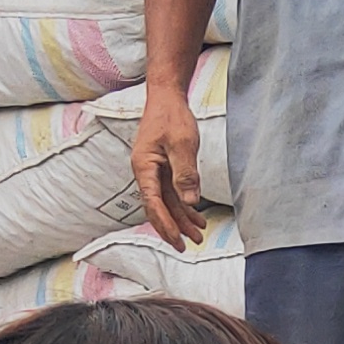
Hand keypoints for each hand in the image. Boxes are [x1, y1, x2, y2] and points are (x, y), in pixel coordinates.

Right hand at [131, 82, 205, 248]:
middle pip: (159, 207)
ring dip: (182, 218)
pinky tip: (197, 216)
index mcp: (144, 168)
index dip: (165, 225)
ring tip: (198, 235)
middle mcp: (146, 173)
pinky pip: (173, 192)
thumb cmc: (171, 116)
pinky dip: (185, 204)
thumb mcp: (182, 144)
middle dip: (174, 228)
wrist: (167, 97)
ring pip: (168, 202)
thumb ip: (185, 173)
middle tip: (188, 246)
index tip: (177, 241)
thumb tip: (190, 201)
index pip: (153, 204)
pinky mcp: (164, 168)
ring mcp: (155, 171)